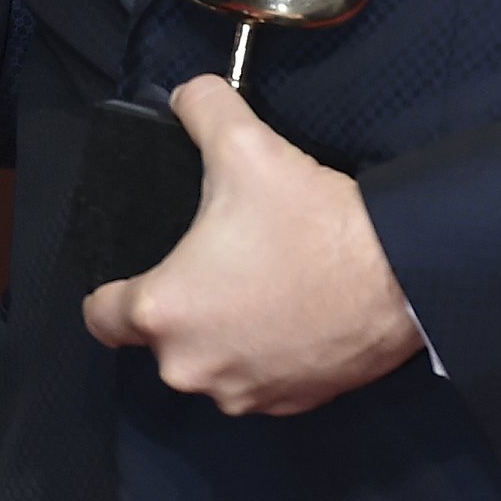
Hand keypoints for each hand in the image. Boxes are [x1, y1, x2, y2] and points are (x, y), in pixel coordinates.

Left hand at [80, 74, 420, 415]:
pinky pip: (258, 380)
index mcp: (163, 313)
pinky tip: (289, 313)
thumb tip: (188, 95)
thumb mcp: (243, 144)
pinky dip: (266, 354)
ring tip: (256, 285)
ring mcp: (245, 394)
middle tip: (213, 264)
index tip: (134, 273)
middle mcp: (193, 367)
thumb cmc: (313, 221)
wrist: (402, 274)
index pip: (99, 317)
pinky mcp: (292, 404)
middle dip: (180, 306)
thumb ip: (200, 109)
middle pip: (160, 340)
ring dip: (223, 334)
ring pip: (210, 362)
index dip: (110, 291)